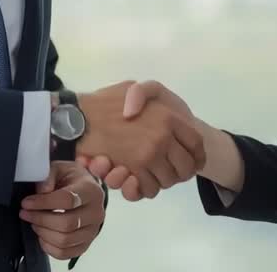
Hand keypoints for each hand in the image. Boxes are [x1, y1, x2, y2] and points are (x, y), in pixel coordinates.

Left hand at [19, 162, 105, 260]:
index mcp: (91, 190)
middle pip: (66, 223)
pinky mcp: (85, 244)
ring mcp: (92, 230)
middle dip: (40, 219)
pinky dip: (48, 246)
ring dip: (43, 232)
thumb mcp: (59, 168)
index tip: (27, 202)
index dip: (43, 203)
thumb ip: (48, 175)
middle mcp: (96, 212)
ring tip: (34, 222)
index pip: (68, 200)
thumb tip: (42, 191)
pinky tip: (42, 234)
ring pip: (65, 240)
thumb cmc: (70, 179)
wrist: (84, 190)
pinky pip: (64, 253)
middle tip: (25, 213)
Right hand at [75, 81, 204, 198]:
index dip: (198, 155)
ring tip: (150, 173)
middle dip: (181, 173)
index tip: (195, 160)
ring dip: (161, 181)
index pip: (197, 144)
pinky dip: (144, 189)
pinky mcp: (133, 171)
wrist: (79, 118)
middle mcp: (163, 138)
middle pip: (186, 167)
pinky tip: (135, 180)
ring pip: (168, 181)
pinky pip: (149, 189)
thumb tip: (148, 114)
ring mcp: (149, 156)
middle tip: (171, 170)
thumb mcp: (132, 87)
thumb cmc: (106, 101)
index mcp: (169, 118)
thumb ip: (146, 94)